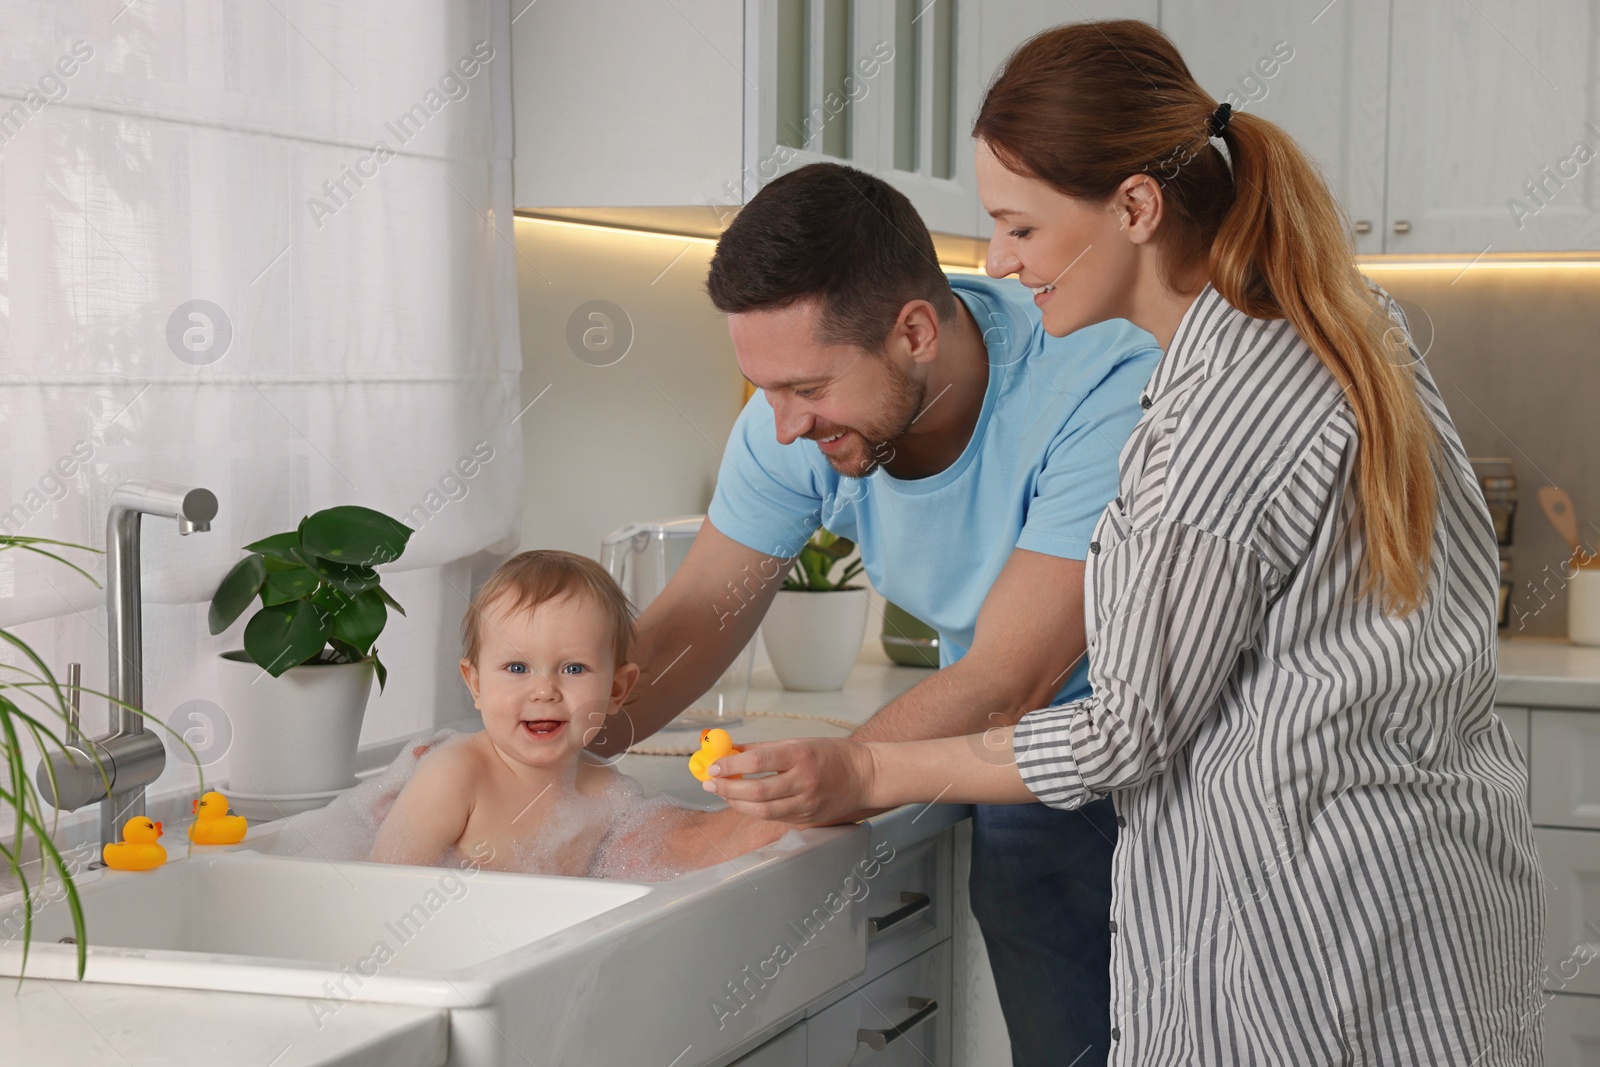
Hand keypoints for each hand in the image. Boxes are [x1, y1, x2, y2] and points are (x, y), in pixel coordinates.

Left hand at [701, 738, 877, 824]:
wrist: (865, 777)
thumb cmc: (833, 755)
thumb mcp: (800, 742)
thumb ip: (764, 749)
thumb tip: (731, 750)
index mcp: (801, 755)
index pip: (758, 762)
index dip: (731, 765)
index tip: (714, 766)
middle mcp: (804, 781)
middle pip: (757, 791)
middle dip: (727, 789)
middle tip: (710, 783)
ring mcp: (807, 804)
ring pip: (762, 811)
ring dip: (737, 803)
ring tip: (723, 794)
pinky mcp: (807, 819)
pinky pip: (775, 818)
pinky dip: (755, 811)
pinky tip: (745, 802)